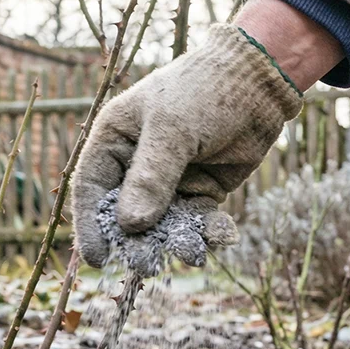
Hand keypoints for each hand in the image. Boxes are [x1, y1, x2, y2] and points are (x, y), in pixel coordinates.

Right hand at [70, 0, 339, 267]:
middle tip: (147, 265)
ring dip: (175, 241)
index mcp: (115, 139)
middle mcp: (136, 163)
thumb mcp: (172, 130)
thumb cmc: (204, 92)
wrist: (259, 82)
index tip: (97, 258)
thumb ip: (151, 177)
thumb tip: (130, 225)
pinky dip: (206, 232)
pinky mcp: (201, 189)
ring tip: (191, 254)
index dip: (90, 224)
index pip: (91, 188)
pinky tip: (221, 236)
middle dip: (137, 241)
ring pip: (163, 223)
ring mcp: (169, 179)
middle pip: (126, 214)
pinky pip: (196, 221)